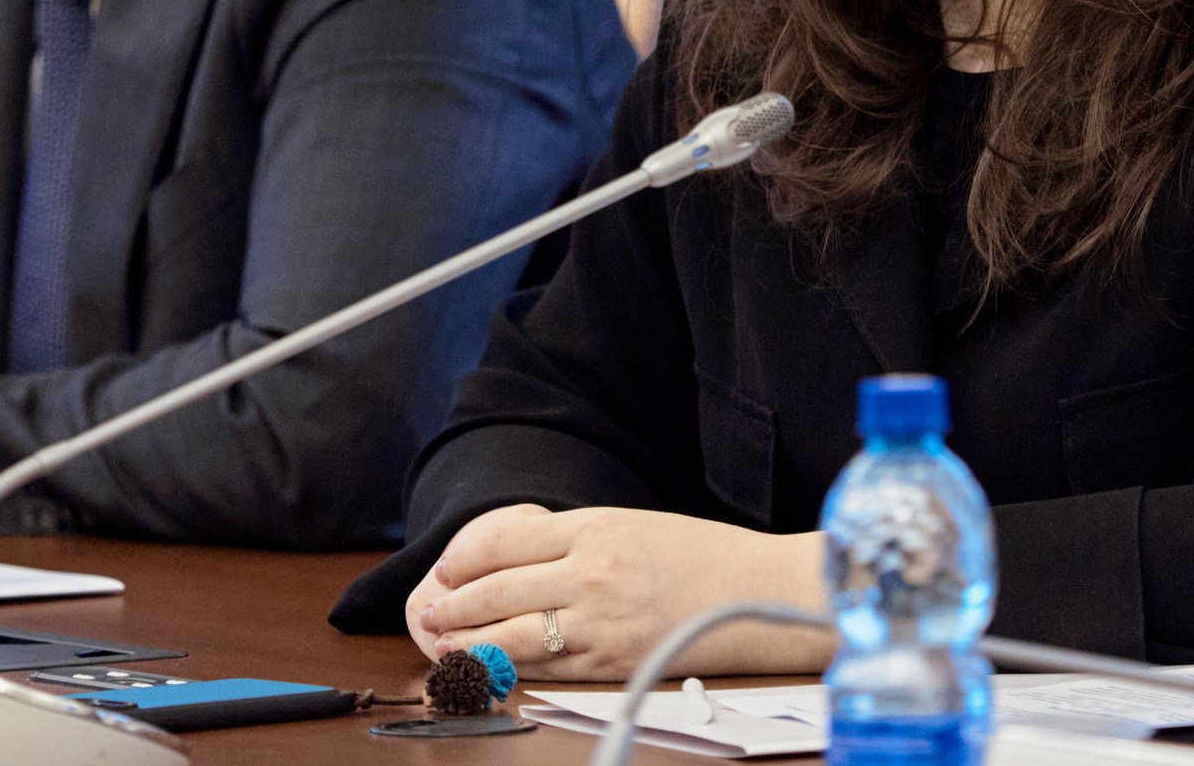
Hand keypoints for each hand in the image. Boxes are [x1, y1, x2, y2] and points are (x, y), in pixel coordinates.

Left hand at [405, 502, 831, 680]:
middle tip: (427, 612)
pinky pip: (550, 665)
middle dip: (453, 602)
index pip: (503, 539)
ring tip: (443, 643)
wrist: (766, 592)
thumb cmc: (705, 556)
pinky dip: (511, 666)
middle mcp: (591, 570)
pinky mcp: (616, 659)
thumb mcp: (635, 526)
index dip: (464, 558)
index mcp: (595, 527)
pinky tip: (489, 666)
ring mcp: (602, 618)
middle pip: (499, 586)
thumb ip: (578, 539)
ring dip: (469, 638)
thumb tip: (520, 556)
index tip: (443, 571)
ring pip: (513, 630)